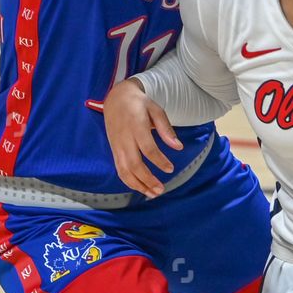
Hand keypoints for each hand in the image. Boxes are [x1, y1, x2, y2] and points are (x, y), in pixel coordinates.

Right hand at [103, 77, 182, 197]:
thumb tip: (178, 147)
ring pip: (124, 170)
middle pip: (134, 164)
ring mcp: (117, 145)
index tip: (170, 169)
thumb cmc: (140, 104)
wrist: (116, 98)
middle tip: (161, 190)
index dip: (159, 161)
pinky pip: (120, 169)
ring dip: (138, 185)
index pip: (147, 148)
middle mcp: (124, 138)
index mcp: (136, 126)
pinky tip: (141, 188)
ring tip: (152, 194)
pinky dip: (129, 182)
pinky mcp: (113, 150)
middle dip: (148, 180)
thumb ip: (166, 129)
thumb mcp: (156, 110)